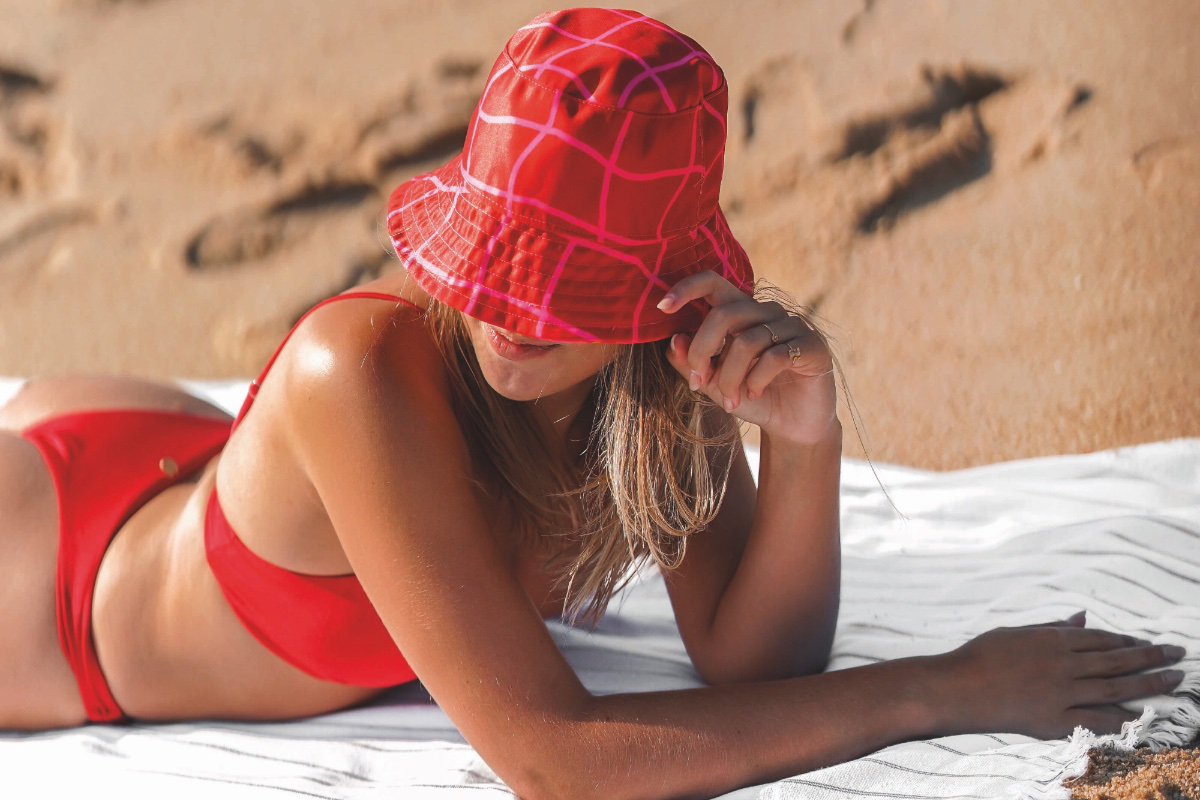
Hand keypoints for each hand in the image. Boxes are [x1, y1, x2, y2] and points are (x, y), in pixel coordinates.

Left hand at [658, 271, 836, 443]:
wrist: (792, 426)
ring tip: (730, 400)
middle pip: (724, 315)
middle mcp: (766, 311)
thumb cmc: (751, 398)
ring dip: (730, 377)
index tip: (661, 307)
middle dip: (703, 352)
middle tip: (698, 384)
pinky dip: (756, 381)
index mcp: (741, 311)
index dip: (686, 289)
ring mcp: (792, 325)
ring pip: (747, 341)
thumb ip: (690, 362)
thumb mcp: (713, 383)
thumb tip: (675, 338)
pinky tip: (755, 394)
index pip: (712, 283)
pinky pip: (774, 357)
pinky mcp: (812, 346)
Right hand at [940, 613, 1186, 738]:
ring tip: (1174, 679)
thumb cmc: (980, 656)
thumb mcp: (1014, 632)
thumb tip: (1082, 617)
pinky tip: (1143, 715)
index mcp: (1052, 639)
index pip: (1101, 639)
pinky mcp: (1055, 719)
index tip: (1147, 643)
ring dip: (1149, 683)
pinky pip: (1097, 719)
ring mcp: (1062, 693)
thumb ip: (1050, 626)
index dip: (1127, 641)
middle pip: (1118, 660)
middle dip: (1152, 657)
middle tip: (1179, 654)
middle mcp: (1064, 664)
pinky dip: (1123, 717)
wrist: (956, 688)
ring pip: (1116, 686)